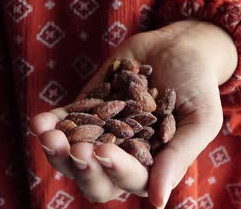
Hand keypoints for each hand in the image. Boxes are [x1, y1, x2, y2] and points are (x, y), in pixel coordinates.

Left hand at [29, 20, 237, 206]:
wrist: (177, 47)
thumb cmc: (196, 84)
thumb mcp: (200, 119)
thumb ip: (179, 157)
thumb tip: (158, 202)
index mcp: (152, 165)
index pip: (131, 179)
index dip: (115, 170)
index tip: (104, 151)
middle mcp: (123, 156)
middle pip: (95, 179)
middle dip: (81, 167)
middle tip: (76, 149)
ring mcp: (101, 134)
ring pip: (72, 156)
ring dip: (57, 151)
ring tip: (47, 135)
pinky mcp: (86, 111)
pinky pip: (64, 125)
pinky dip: (51, 125)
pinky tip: (39, 121)